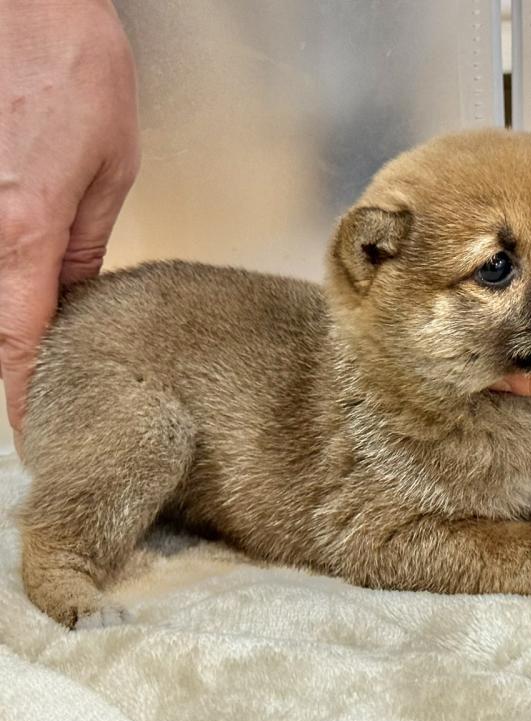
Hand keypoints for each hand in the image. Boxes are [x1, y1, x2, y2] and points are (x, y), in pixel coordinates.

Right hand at [0, 0, 138, 449]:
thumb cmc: (77, 68)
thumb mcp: (111, 168)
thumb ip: (85, 243)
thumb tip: (73, 297)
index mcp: (24, 232)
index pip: (17, 344)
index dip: (22, 397)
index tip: (32, 434)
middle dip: (11, 367)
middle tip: (39, 400)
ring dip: (2, 323)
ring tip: (32, 349)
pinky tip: (14, 285)